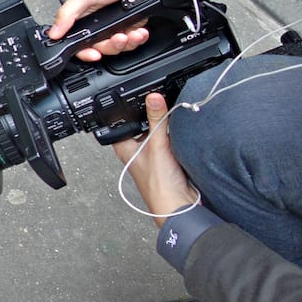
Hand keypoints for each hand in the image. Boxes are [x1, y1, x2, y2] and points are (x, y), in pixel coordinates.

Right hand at [48, 0, 167, 61]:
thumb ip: (68, 14)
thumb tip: (53, 32)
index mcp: (82, 11)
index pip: (77, 39)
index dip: (84, 50)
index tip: (93, 54)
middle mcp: (98, 18)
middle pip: (100, 46)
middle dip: (110, 46)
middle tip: (117, 38)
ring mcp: (116, 20)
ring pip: (117, 45)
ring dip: (126, 43)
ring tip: (131, 33)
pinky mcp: (133, 21)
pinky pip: (133, 39)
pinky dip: (138, 38)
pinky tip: (140, 31)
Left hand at [112, 93, 198, 226]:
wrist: (180, 205)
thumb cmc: (159, 185)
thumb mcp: (157, 145)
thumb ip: (156, 120)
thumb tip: (153, 98)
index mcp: (124, 148)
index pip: (121, 123)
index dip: (128, 109)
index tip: (139, 96)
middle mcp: (136, 151)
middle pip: (141, 125)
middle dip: (150, 116)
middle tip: (159, 104)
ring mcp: (152, 156)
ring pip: (156, 133)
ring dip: (164, 126)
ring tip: (171, 119)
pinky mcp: (167, 159)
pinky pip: (169, 140)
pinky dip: (174, 135)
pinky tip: (180, 131)